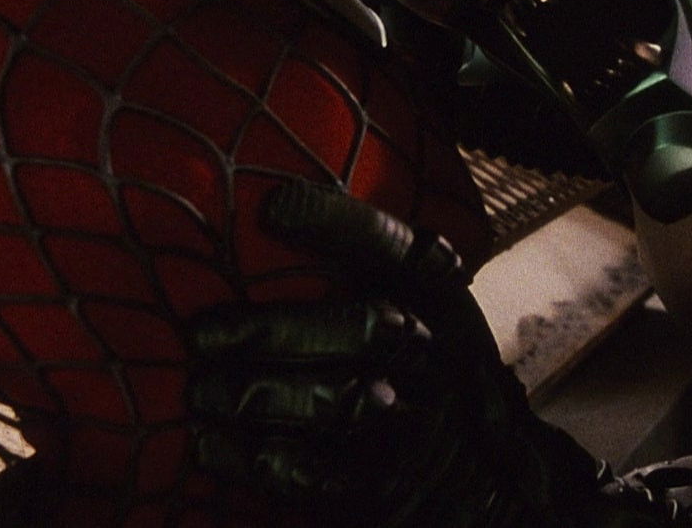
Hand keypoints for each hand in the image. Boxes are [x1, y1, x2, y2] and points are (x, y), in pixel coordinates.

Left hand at [186, 179, 595, 526]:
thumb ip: (363, 253)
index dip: (334, 223)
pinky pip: (312, 471)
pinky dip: (253, 459)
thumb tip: (271, 207)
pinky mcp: (387, 485)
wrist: (496, 473)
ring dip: (250, 394)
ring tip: (195, 389)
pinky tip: (209, 447)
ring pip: (328, 400)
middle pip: (354, 329)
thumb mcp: (423, 301)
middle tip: (200, 333)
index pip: (390, 245)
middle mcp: (435, 352)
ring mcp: (417, 421)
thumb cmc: (436, 368)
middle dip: (269, 331)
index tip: (272, 207)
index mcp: (439, 296)